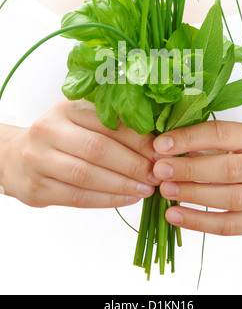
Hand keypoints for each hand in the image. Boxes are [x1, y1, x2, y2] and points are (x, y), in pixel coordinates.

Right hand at [1, 100, 158, 207]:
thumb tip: (156, 139)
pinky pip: (78, 197)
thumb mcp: (80, 119)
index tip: (160, 152)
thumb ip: (111, 123)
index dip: (137, 139)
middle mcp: (49, 130)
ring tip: (147, 189)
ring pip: (87, 175)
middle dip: (133, 164)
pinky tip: (128, 199)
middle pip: (97, 149)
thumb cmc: (60, 136)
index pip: (107, 122)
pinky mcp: (37, 188)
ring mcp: (39, 160)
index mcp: (66, 108)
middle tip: (156, 174)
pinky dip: (107, 200)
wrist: (14, 156)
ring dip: (122, 184)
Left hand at [153, 121, 241, 235]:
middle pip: (228, 168)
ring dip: (191, 195)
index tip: (161, 145)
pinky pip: (228, 225)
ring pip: (229, 198)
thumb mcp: (236, 140)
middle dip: (189, 170)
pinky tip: (175, 215)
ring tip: (165, 190)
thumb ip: (205, 142)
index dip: (189, 139)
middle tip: (160, 170)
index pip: (222, 134)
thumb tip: (164, 147)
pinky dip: (198, 221)